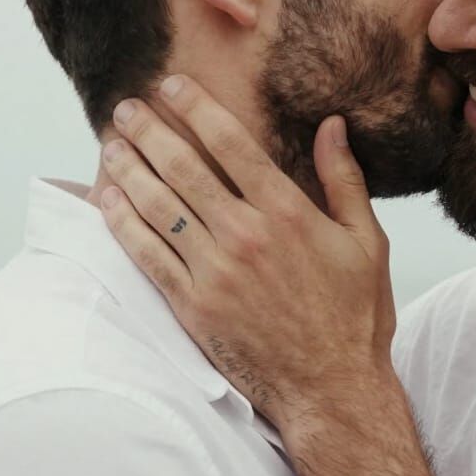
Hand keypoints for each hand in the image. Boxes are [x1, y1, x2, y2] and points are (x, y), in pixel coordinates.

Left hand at [100, 76, 397, 430]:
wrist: (332, 389)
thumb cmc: (355, 318)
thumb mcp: (367, 243)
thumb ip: (345, 181)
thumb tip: (332, 125)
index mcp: (287, 212)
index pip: (230, 143)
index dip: (195, 108)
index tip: (171, 86)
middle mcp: (245, 235)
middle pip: (183, 167)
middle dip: (148, 131)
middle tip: (125, 108)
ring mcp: (215, 272)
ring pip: (158, 206)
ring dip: (128, 169)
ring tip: (109, 145)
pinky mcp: (194, 307)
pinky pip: (147, 255)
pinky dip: (122, 223)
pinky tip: (108, 200)